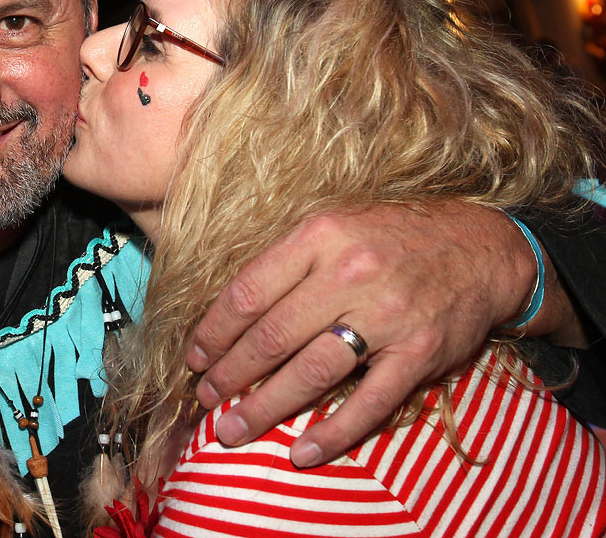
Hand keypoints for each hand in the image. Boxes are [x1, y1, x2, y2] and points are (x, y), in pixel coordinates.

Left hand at [184, 202, 543, 467]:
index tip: (195, 356)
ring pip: (311, 372)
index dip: (215, 330)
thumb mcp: (335, 225)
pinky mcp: (420, 354)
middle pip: (273, 336)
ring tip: (233, 430)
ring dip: (265, 407)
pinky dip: (333, 433)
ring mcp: (388, 316)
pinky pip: (369, 403)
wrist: (481, 247)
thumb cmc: (392, 237)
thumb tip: (230, 312)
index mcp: (321, 237)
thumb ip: (287, 263)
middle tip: (206, 399)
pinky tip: (302, 451)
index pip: (249, 291)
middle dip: (230, 374)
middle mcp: (351, 273)